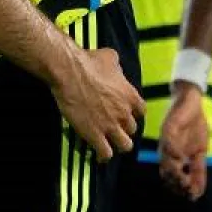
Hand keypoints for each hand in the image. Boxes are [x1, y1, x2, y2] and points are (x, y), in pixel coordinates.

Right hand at [50, 47, 144, 161]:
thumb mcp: (110, 57)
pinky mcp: (95, 135)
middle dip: (123, 128)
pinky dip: (103, 155)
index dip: (133, 114)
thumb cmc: (89, 61)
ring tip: (109, 142)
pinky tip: (97, 153)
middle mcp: (124, 114)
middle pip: (132, 129)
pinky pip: (106, 153)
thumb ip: (118, 67)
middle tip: (112, 126)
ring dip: (118, 144)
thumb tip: (116, 68)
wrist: (69, 71)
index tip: (125, 113)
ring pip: (125, 145)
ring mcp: (110, 126)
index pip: (141, 112)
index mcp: (131, 96)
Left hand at [158, 83, 209, 199]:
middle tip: (188, 190)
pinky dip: (174, 153)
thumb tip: (198, 193)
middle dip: (177, 183)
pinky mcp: (169, 127)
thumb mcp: (200, 152)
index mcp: (173, 157)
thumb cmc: (195, 126)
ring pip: (166, 160)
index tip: (191, 196)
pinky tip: (182, 159)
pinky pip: (169, 142)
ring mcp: (167, 139)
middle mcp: (167, 151)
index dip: (180, 188)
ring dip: (174, 172)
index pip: (172, 178)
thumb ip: (199, 171)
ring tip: (185, 180)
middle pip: (167, 172)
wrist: (192, 102)